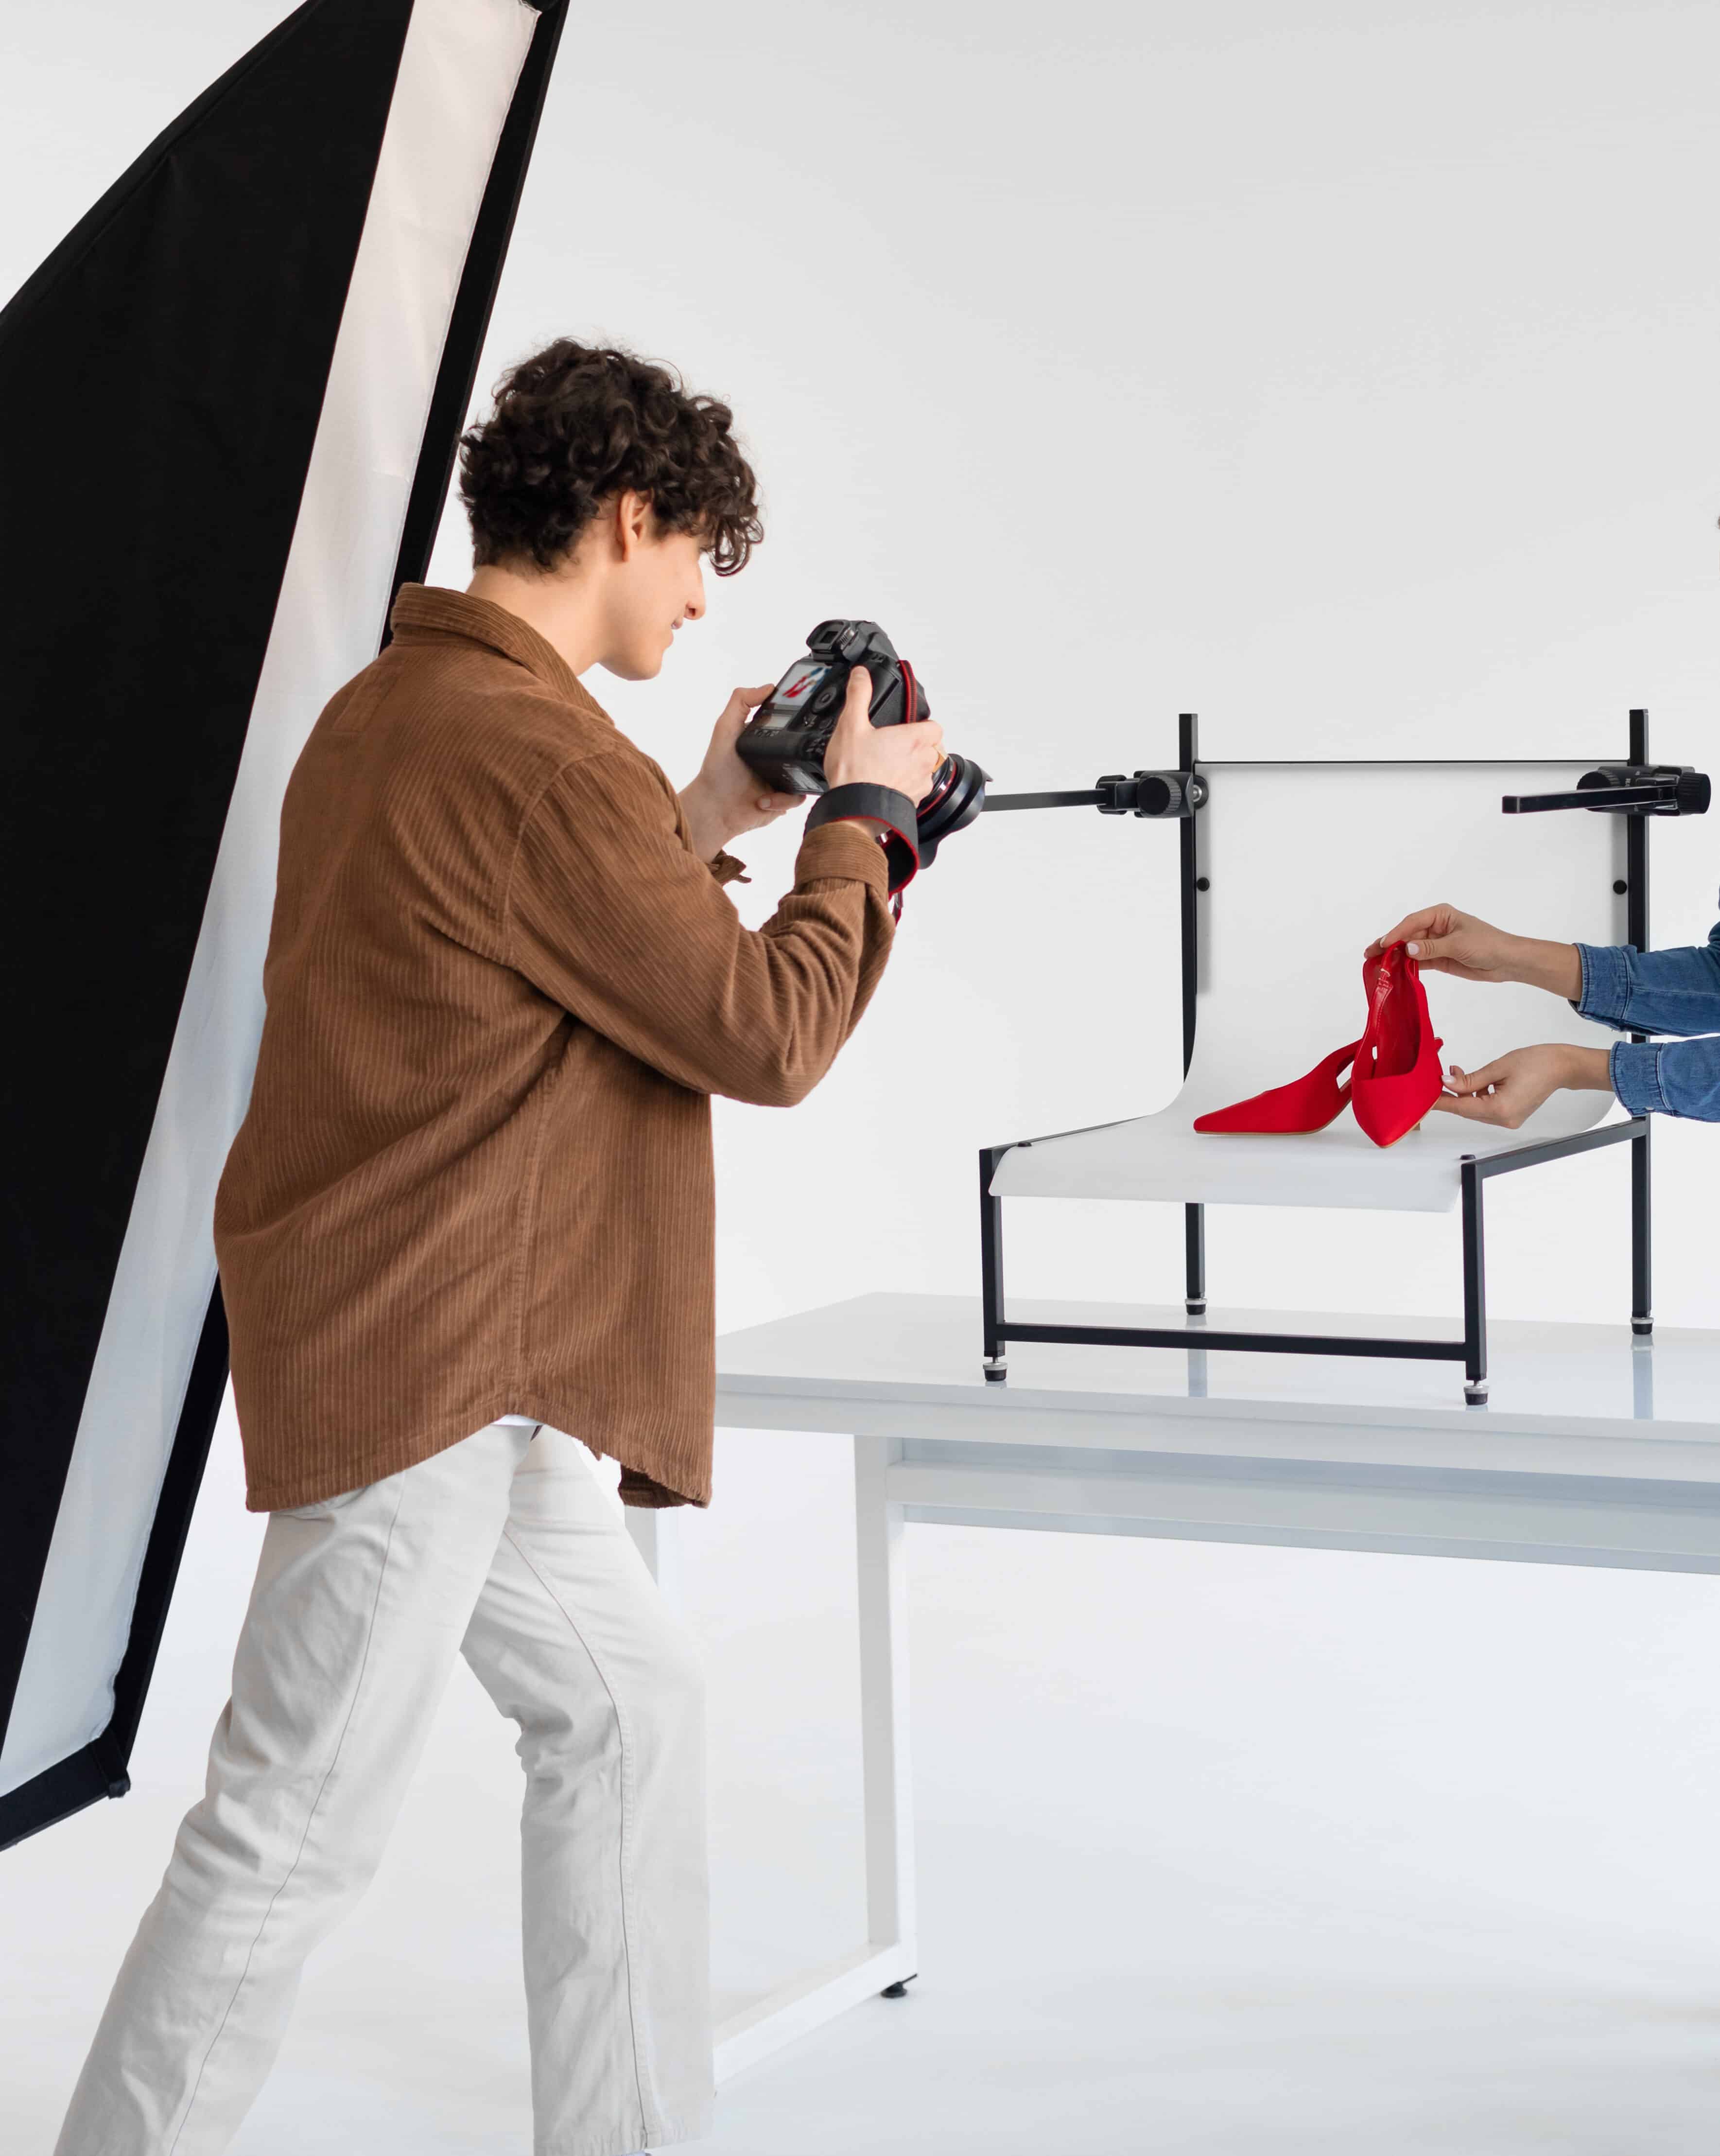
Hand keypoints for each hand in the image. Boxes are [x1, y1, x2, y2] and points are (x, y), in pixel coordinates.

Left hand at [678, 684, 806, 860]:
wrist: (715, 808)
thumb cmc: (716, 770)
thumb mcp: (725, 728)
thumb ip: (740, 702)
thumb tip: (767, 687)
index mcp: (767, 739)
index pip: (791, 725)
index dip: (799, 721)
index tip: (804, 721)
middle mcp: (777, 757)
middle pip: (805, 748)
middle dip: (805, 753)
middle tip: (794, 756)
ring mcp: (783, 779)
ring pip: (807, 774)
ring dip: (792, 780)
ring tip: (771, 784)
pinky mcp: (784, 800)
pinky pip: (798, 797)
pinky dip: (782, 800)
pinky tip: (763, 800)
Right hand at [823, 665, 945, 803]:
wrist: (853, 810)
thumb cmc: (854, 772)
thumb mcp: (851, 725)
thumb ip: (858, 695)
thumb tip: (861, 675)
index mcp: (914, 739)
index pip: (935, 726)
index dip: (923, 724)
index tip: (909, 726)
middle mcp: (923, 762)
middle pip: (932, 748)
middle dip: (917, 745)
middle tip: (895, 746)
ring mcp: (920, 784)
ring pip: (926, 770)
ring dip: (913, 766)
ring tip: (889, 766)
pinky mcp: (913, 802)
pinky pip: (917, 789)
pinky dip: (906, 785)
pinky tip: (886, 784)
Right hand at [1366, 903, 1581, 1000]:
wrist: (1508, 961)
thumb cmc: (1488, 944)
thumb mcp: (1459, 944)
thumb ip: (1432, 948)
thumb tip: (1406, 950)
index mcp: (1440, 914)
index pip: (1412, 922)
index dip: (1396, 933)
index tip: (1383, 945)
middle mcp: (1435, 927)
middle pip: (1407, 935)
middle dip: (1389, 945)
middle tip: (1369, 955)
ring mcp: (1436, 944)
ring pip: (1409, 949)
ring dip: (1394, 957)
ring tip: (1376, 966)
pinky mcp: (1439, 959)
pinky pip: (1418, 962)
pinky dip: (1406, 967)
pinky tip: (1393, 972)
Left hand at [1433, 1044, 1613, 1127]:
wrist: (1561, 1066)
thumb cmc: (1537, 1062)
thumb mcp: (1498, 1067)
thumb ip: (1470, 1079)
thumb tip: (1447, 1084)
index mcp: (1502, 1109)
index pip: (1462, 1108)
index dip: (1442, 1102)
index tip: (1425, 1098)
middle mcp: (1506, 1120)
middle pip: (1468, 1110)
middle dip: (1453, 1094)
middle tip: (1444, 1075)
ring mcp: (1510, 1120)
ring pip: (1476, 1109)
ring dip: (1465, 1093)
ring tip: (1460, 1072)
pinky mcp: (1512, 1115)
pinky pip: (1487, 1108)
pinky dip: (1478, 1096)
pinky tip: (1475, 1081)